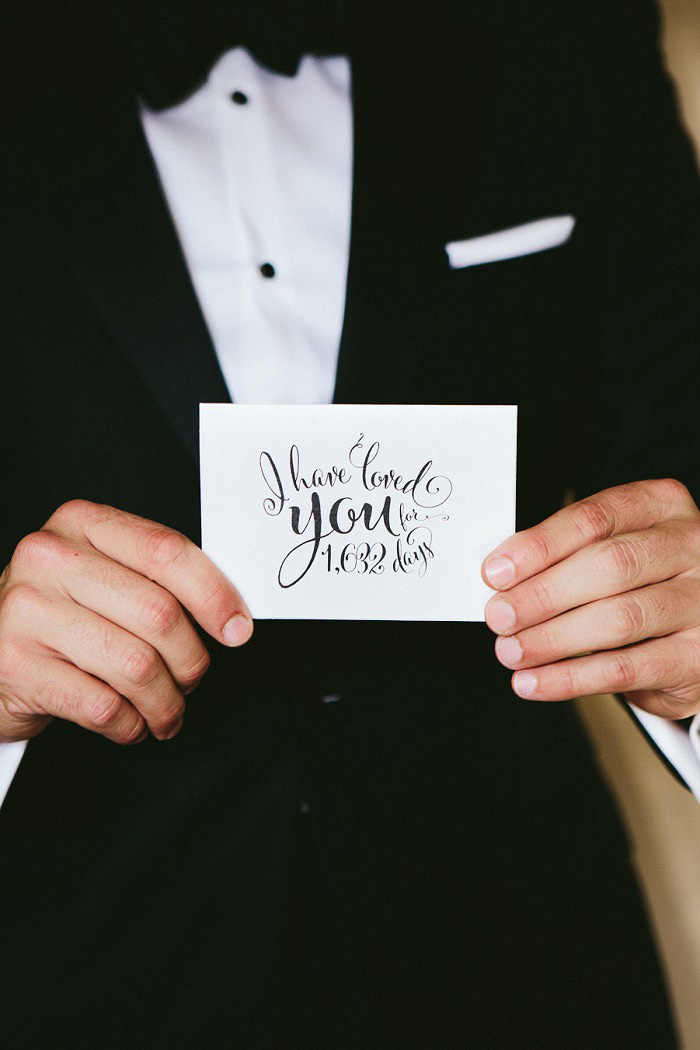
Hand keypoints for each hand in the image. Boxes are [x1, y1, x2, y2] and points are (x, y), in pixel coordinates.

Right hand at [0, 501, 251, 743]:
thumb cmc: (59, 613)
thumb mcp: (102, 576)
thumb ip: (156, 580)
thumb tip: (230, 614)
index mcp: (80, 523)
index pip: (166, 551)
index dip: (214, 594)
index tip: (237, 628)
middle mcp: (49, 558)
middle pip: (159, 613)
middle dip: (190, 660)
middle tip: (191, 679)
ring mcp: (26, 611)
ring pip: (136, 665)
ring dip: (165, 702)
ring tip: (165, 711)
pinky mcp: (16, 666)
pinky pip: (103, 706)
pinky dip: (130, 724)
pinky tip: (130, 722)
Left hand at [481, 479, 699, 719]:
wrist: (692, 635)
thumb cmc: (639, 583)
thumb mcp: (610, 551)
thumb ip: (564, 555)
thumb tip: (501, 578)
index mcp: (662, 507)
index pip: (595, 519)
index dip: (540, 546)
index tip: (496, 571)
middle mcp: (691, 548)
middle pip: (610, 565)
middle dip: (543, 594)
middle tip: (499, 616)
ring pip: (619, 619)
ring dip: (552, 639)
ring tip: (511, 651)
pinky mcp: (697, 658)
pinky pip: (625, 669)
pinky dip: (571, 678)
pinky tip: (534, 681)